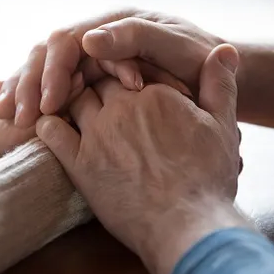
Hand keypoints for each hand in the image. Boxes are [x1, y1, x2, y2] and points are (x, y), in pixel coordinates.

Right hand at [0, 9, 220, 126]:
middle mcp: (97, 40)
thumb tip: (87, 39)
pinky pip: (58, 89)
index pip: (67, 42)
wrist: (212, 74)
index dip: (53, 72)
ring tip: (7, 121)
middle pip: (48, 56)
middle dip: (29, 85)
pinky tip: (14, 115)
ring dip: (24, 94)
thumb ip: (135, 37)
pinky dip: (35, 100)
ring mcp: (93, 60)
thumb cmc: (199, 59)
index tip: (47, 104)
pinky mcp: (93, 82)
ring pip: (47, 72)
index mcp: (112, 26)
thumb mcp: (174, 45)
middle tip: (18, 119)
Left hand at [35, 45, 248, 273]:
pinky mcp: (81, 165)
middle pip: (98, 79)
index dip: (125, 71)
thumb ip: (220, 84)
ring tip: (72, 101)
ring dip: (71, 96)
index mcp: (155, 93)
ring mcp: (98, 136)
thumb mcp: (224, 125)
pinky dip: (48, 123)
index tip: (126, 81)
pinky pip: (52, 133)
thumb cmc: (208, 177)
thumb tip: (226, 49)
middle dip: (97, 80)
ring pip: (73, 99)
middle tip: (97, 88)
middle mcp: (122, 108)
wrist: (188, 224)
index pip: (129, 66)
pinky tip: (50, 121)